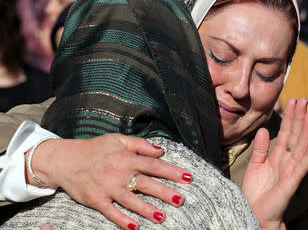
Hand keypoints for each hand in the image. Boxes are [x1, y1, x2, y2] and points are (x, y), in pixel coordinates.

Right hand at [28, 133, 192, 228]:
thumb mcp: (117, 139)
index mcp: (126, 157)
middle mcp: (119, 172)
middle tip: (181, 200)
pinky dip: (122, 220)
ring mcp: (107, 187)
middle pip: (146, 184)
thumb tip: (160, 151)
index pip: (154, 165)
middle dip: (165, 192)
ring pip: (131, 200)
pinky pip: (111, 212)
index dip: (172, 171)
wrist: (65, 159)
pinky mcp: (96, 200)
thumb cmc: (94, 148)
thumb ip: (140, 145)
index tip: (188, 178)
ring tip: (162, 216)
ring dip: (147, 209)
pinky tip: (135, 227)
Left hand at [241, 98, 307, 229]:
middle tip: (304, 100)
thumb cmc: (255, 192)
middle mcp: (287, 160)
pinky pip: (301, 165)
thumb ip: (260, 148)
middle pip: (296, 135)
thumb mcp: (255, 165)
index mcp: (277, 156)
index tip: (293, 101)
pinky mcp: (292, 181)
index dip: (290, 117)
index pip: (286, 132)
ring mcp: (291, 170)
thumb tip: (264, 129)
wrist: (255, 213)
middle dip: (300, 118)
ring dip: (307, 130)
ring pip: (301, 146)